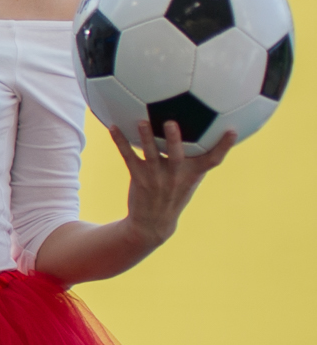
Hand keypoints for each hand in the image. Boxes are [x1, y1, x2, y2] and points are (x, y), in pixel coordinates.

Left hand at [114, 119, 233, 246]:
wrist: (153, 223)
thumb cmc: (174, 194)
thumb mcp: (190, 180)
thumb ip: (196, 161)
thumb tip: (204, 130)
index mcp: (192, 175)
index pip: (213, 160)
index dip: (224, 146)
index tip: (232, 131)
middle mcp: (175, 176)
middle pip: (177, 156)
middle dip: (174, 140)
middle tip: (171, 122)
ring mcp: (156, 178)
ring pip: (150, 155)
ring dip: (145, 138)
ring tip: (142, 122)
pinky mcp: (139, 177)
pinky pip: (128, 156)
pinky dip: (120, 141)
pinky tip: (113, 127)